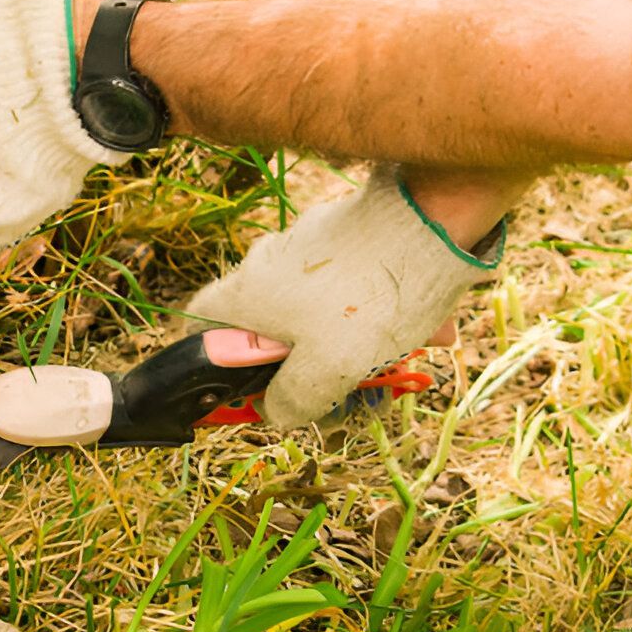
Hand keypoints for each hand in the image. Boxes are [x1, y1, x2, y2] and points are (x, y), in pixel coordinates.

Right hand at [185, 168, 504, 429]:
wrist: (432, 219)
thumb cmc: (369, 301)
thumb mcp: (327, 372)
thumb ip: (291, 402)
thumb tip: (274, 412)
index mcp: (246, 295)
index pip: (199, 328)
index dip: (215, 364)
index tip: (253, 390)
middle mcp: (266, 265)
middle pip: (269, 329)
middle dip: (311, 367)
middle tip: (351, 391)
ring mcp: (307, 244)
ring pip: (320, 310)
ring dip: (357, 344)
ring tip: (406, 361)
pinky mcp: (349, 233)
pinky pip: (354, 286)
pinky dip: (382, 312)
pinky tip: (429, 329)